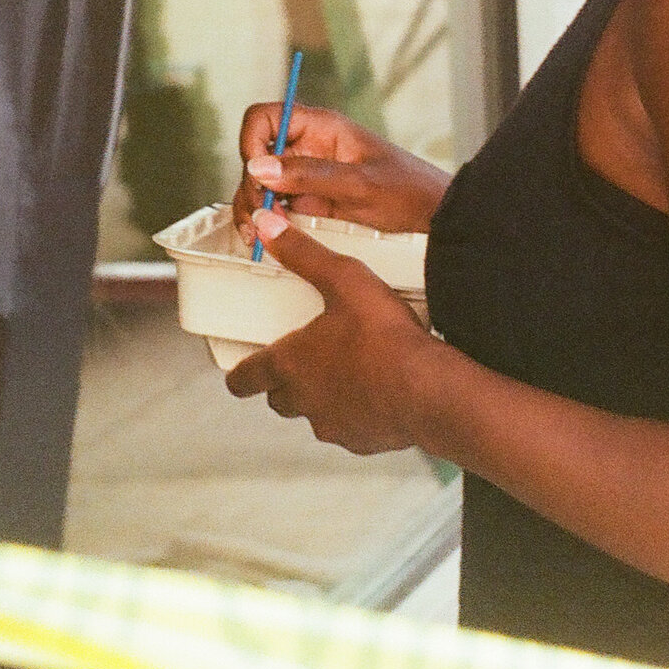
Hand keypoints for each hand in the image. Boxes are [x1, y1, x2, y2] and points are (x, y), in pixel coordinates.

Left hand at [225, 210, 435, 455]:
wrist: (429, 391)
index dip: (239, 376)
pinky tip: (375, 392)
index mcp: (290, 364)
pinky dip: (354, 414)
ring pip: (313, 414)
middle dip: (282, 384)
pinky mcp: (361, 441)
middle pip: (278, 398)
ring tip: (343, 373)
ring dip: (320, 398)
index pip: (246, 379)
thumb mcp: (343, 280)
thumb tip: (269, 227)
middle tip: (299, 362)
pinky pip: (348, 428)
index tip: (238, 375)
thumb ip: (304, 254)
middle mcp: (304, 399)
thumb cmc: (384, 338)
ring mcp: (332, 424)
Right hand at [230, 102, 448, 234]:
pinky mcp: (311, 195)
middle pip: (256, 154)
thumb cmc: (407, 189)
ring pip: (261, 182)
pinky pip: (277, 203)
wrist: (433, 214)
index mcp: (319, 127)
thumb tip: (258, 167)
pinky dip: (266, 219)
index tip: (257, 174)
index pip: (265, 117)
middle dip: (250, 185)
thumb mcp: (358, 184)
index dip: (252, 142)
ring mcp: (307, 171)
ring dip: (252, 205)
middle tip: (259, 216)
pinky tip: (266, 238)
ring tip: (255, 235)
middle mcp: (307, 145)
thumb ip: (308, 175)